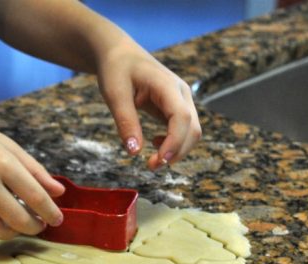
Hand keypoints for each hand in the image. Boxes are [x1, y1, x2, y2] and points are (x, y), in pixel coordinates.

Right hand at [0, 96, 64, 241]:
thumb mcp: (7, 145)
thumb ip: (34, 170)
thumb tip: (58, 193)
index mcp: (1, 163)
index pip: (34, 196)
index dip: (50, 212)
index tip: (57, 219)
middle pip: (18, 219)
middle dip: (34, 226)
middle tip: (39, 225)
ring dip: (13, 232)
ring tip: (18, 224)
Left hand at [95, 45, 200, 168]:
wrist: (119, 54)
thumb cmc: (116, 69)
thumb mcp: (114, 95)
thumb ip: (126, 122)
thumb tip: (134, 152)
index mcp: (167, 86)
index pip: (181, 117)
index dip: (174, 142)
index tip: (158, 161)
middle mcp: (181, 93)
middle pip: (192, 128)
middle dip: (176, 152)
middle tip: (151, 166)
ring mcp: (181, 100)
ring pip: (192, 131)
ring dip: (177, 150)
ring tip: (152, 160)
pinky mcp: (176, 107)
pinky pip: (183, 129)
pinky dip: (174, 142)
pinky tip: (156, 143)